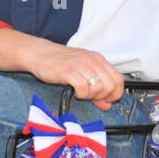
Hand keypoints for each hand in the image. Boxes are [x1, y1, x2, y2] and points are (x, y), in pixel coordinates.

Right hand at [0, 29, 123, 110]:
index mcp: (98, 59)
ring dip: (90, 96)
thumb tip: (107, 104)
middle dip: (102, 97)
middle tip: (91, 98)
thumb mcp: (83, 71)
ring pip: (98, 88)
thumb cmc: (61, 62)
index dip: (116, 93)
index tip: (108, 100)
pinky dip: (81, 94)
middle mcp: (91, 60)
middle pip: (110, 85)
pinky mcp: (69, 71)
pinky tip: (75, 92)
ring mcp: (80, 65)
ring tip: (81, 93)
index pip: (118, 79)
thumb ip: (97, 87)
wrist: (39, 53)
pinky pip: (83, 88)